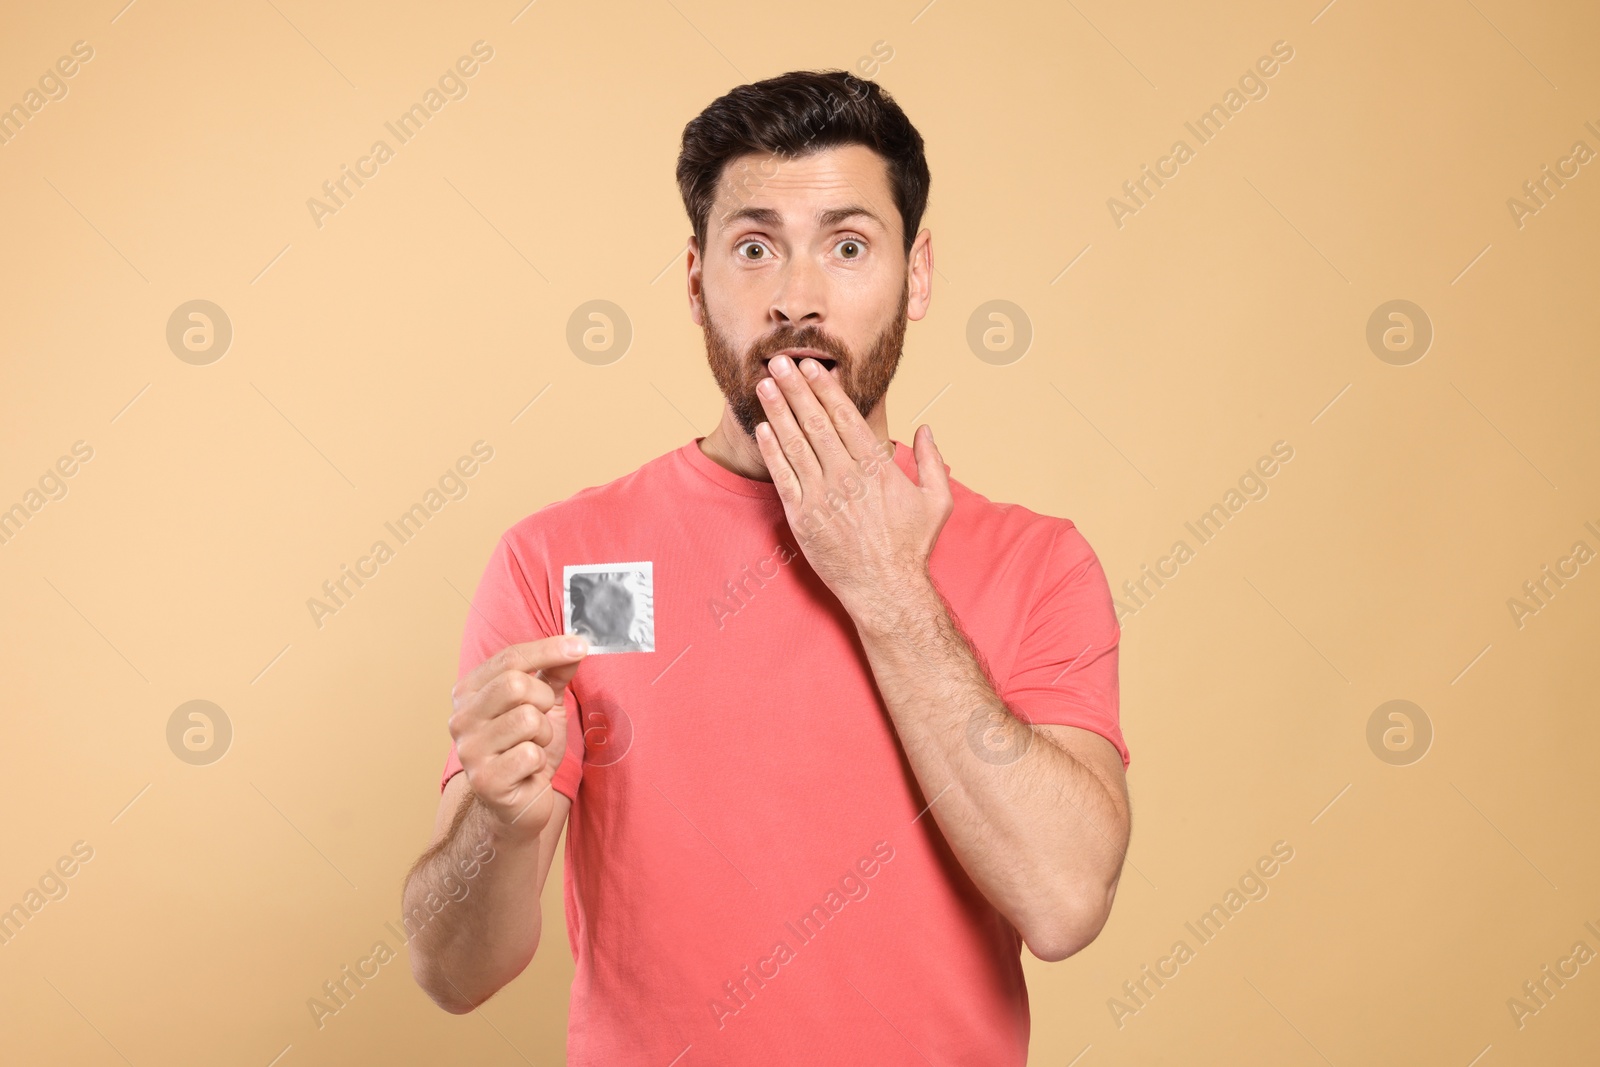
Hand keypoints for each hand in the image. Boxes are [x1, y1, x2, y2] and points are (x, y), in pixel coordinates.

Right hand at [448, 635, 587, 841]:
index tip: (580, 646)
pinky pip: (531, 754)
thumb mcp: (543, 705)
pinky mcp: (485, 781)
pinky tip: (529, 771)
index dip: (548, 649)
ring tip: (534, 748)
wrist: (519, 804)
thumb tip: (576, 644)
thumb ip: (554, 673)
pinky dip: (540, 762)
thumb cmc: (527, 749)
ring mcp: (469, 751)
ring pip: (527, 719)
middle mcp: (461, 719)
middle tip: (543, 719)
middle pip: (515, 685)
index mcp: (468, 693)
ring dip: (543, 735)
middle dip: (543, 700)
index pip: (509, 658)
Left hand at [754, 353, 952, 618]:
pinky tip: (763, 428)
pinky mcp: (802, 518)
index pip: (845, 417)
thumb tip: (926, 429)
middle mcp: (846, 477)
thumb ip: (932, 461)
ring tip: (765, 384)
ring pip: (795, 444)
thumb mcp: (937, 500)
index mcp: (876, 467)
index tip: (812, 367)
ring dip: (778, 411)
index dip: (825, 389)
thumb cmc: (912, 546)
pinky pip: (783, 477)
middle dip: (796, 388)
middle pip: (815, 422)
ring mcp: (821, 497)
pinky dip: (772, 451)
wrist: (885, 589)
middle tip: (779, 361)